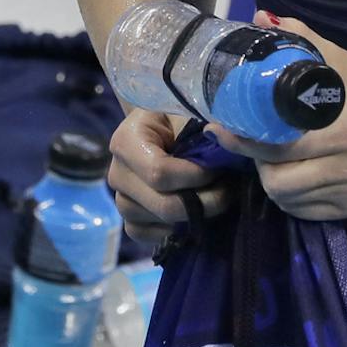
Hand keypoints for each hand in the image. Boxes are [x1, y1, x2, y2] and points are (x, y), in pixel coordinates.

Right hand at [107, 107, 239, 247]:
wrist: (163, 126)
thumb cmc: (178, 115)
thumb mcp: (189, 111)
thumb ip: (206, 126)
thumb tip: (225, 141)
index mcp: (126, 142)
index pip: (161, 174)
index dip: (198, 177)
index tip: (221, 167)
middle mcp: (117, 174)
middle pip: (163, 206)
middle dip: (205, 202)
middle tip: (230, 188)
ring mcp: (121, 200)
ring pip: (159, 224)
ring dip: (195, 216)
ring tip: (215, 195)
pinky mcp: (129, 219)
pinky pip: (149, 236)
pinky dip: (176, 230)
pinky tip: (195, 213)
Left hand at [210, 11, 346, 220]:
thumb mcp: (340, 59)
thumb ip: (302, 38)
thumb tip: (260, 18)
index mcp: (343, 128)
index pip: (281, 146)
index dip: (246, 140)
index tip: (222, 127)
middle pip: (278, 181)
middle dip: (256, 162)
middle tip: (251, 142)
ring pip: (288, 199)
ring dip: (271, 179)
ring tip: (271, 158)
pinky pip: (305, 211)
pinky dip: (290, 197)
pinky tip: (291, 175)